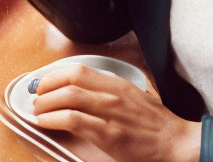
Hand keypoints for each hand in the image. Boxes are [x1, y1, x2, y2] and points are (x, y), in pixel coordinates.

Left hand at [33, 64, 201, 161]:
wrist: (174, 142)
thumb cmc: (157, 123)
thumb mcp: (140, 94)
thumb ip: (119, 89)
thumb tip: (97, 88)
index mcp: (119, 83)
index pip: (80, 70)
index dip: (57, 74)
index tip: (46, 82)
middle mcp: (113, 94)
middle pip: (71, 79)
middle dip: (47, 87)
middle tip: (38, 97)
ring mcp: (110, 112)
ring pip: (69, 97)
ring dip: (46, 104)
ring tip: (39, 111)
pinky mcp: (107, 133)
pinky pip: (73, 120)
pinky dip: (53, 119)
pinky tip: (45, 122)